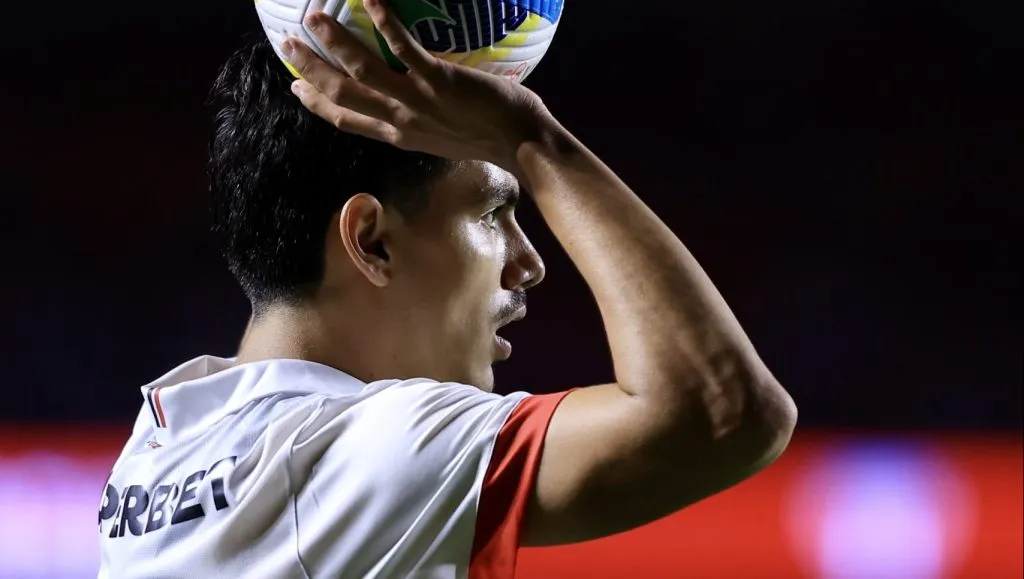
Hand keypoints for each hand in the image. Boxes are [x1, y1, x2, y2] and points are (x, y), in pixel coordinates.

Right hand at [282, 0, 550, 171]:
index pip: (346, 119)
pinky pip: (404, 46)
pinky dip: (383, 20)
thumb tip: (408, 99)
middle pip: (341, 93)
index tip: (295, 86)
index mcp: (398, 135)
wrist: (520, 144)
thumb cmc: (488, 138)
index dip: (317, 103)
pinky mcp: (439, 80)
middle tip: (286, 43)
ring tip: (313, 17)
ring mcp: (416, 100)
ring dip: (334, 42)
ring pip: (361, 69)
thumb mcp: (441, 138)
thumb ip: (418, 120)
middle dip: (310, 68)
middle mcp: (400, 120)